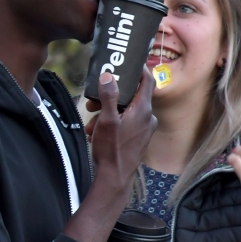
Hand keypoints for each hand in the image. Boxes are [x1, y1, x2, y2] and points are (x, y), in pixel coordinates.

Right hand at [66, 68, 157, 241]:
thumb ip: (108, 97)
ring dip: (109, 113)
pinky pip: (127, 124)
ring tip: (92, 123)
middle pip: (132, 97)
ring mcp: (144, 129)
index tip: (128, 63)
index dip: (139, 69)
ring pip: (127, 111)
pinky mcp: (139, 139)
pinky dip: (113, 124)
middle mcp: (148, 118)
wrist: (115, 178)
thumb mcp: (106, 121)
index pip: (147, 81)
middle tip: (94, 102)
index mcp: (143, 110)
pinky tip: (98, 133)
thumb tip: (108, 77)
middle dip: (112, 97)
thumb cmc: (112, 150)